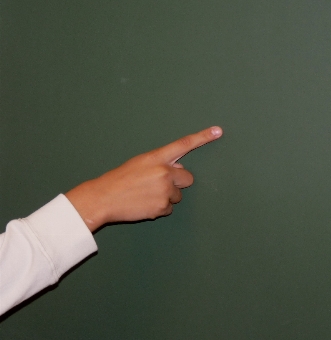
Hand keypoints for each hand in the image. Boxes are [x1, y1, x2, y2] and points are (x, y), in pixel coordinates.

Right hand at [65, 126, 222, 231]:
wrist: (103, 198)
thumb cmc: (120, 179)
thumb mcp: (140, 163)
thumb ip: (161, 164)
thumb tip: (179, 169)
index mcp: (157, 157)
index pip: (184, 144)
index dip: (203, 137)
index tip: (218, 131)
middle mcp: (164, 172)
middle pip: (188, 178)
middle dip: (178, 183)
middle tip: (158, 185)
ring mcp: (165, 190)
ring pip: (178, 196)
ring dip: (167, 197)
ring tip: (146, 195)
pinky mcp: (162, 206)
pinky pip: (168, 209)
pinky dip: (159, 208)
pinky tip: (144, 204)